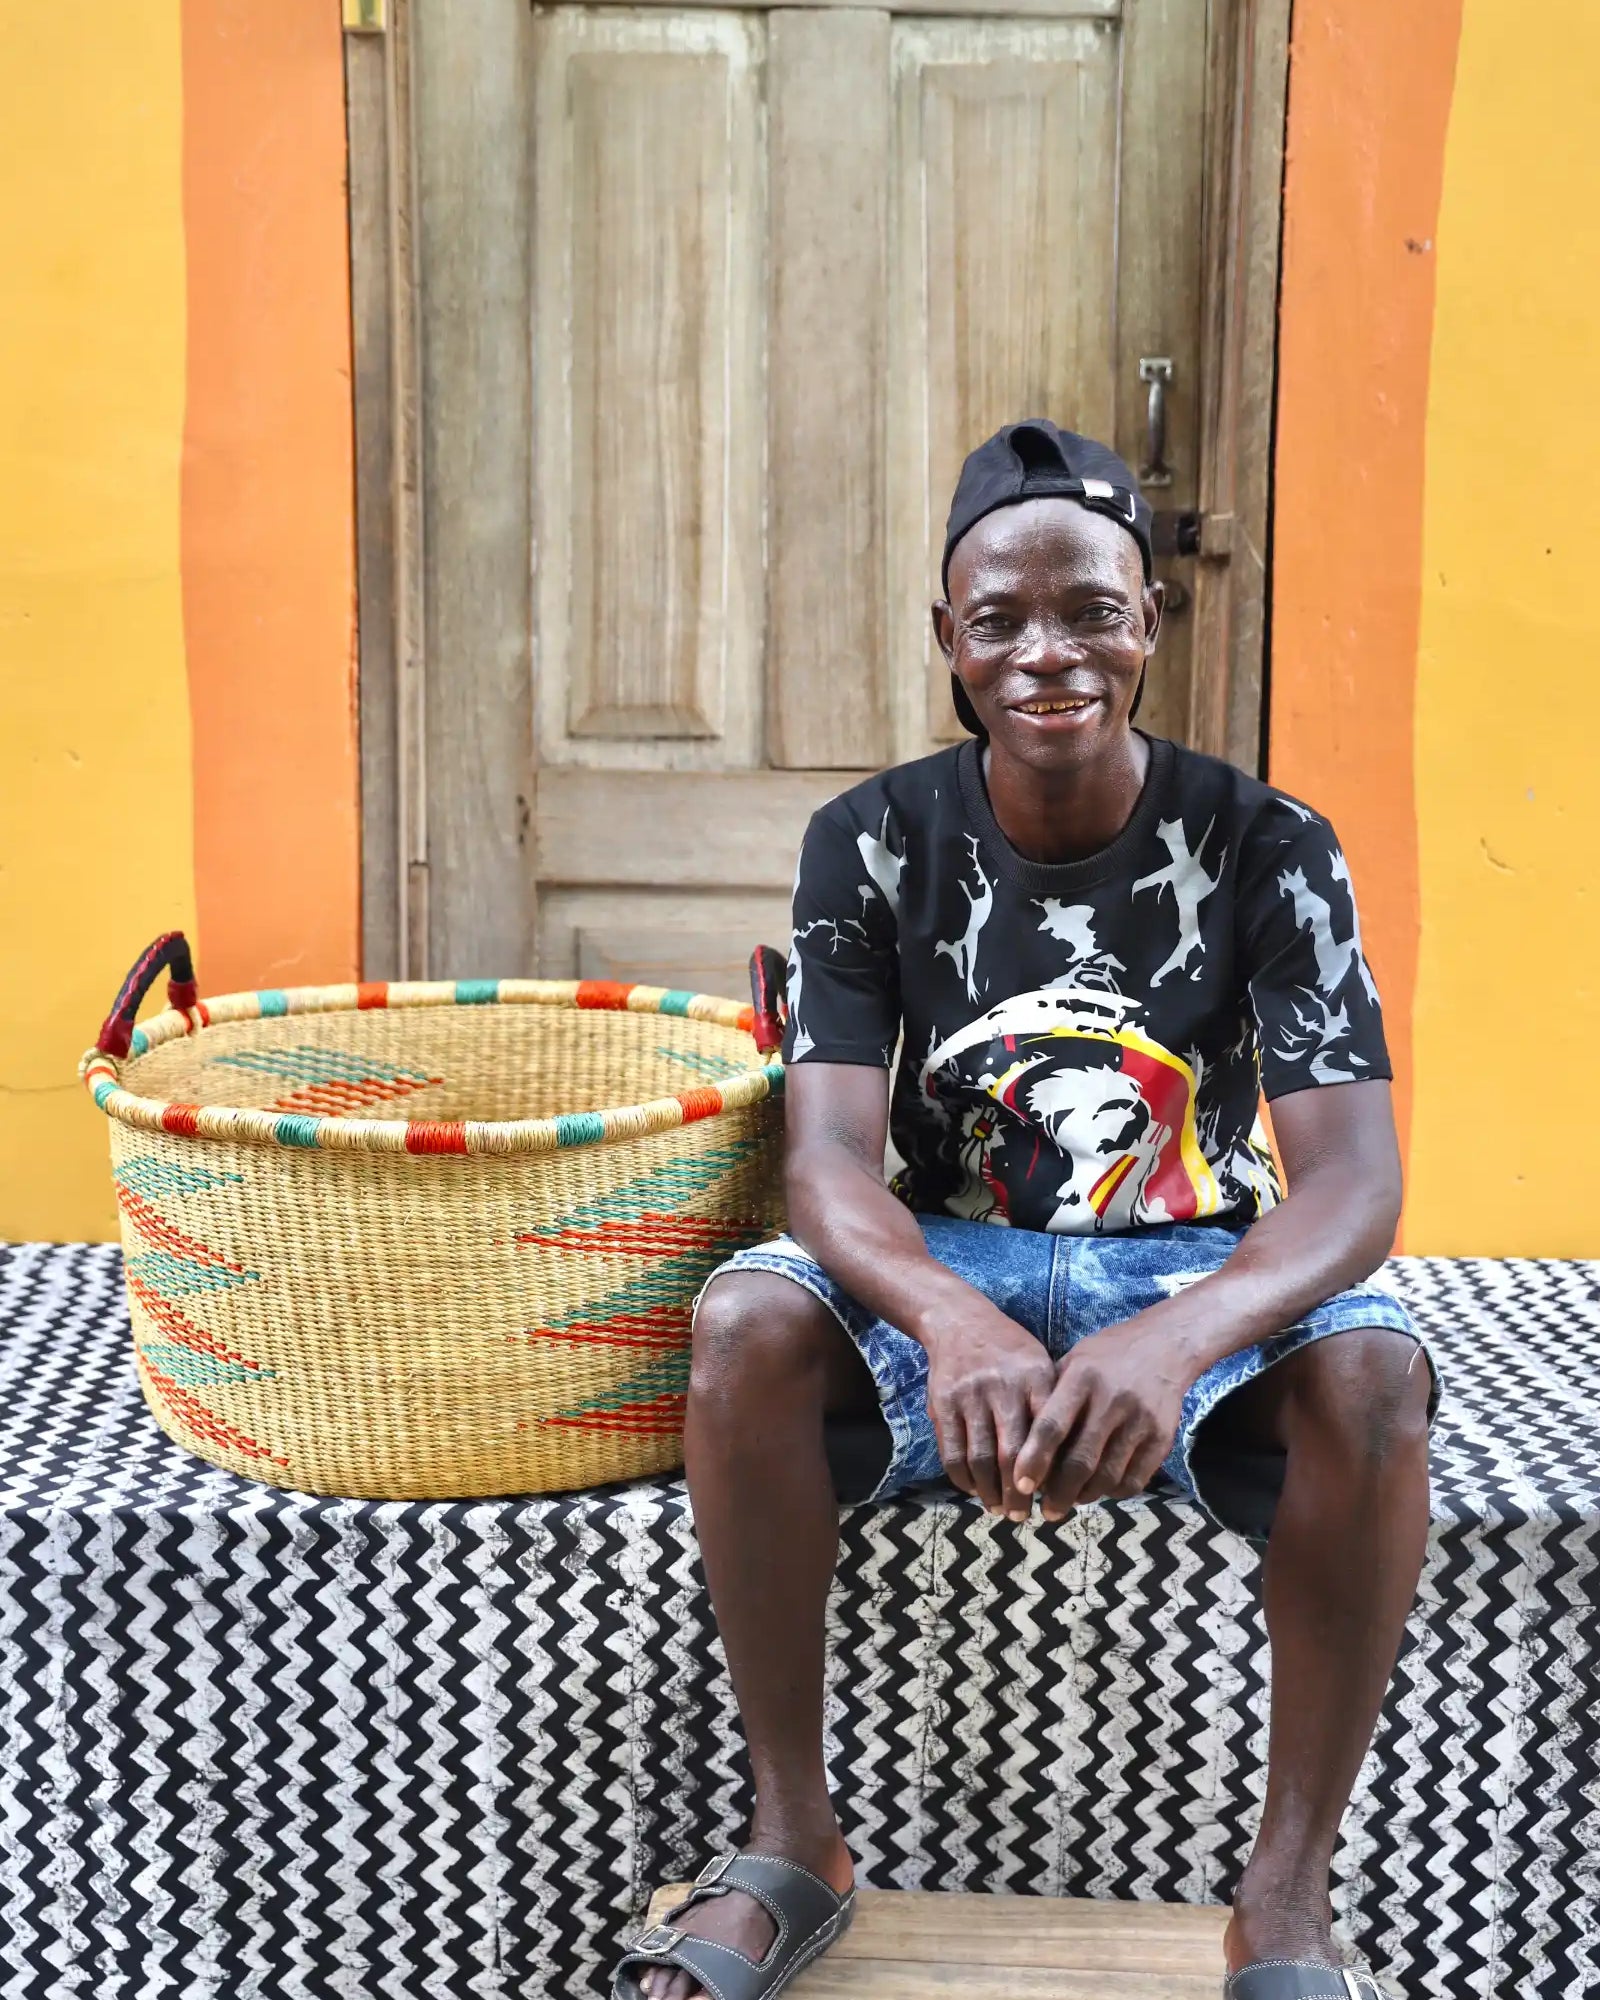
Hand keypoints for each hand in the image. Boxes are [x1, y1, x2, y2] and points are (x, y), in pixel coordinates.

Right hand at [919, 1305, 1058, 1518]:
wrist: (959, 1321)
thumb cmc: (1010, 1351)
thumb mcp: (1041, 1365)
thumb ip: (1054, 1407)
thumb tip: (1070, 1463)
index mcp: (1036, 1377)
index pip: (1048, 1434)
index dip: (1050, 1473)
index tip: (1056, 1498)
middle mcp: (1003, 1386)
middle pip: (1012, 1454)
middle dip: (1019, 1494)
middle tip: (1024, 1516)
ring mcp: (969, 1395)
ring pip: (981, 1459)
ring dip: (990, 1493)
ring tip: (1000, 1510)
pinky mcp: (942, 1404)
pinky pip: (952, 1453)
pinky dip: (964, 1480)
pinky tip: (974, 1490)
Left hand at [1012, 1319, 1192, 1520]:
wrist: (1165, 1345)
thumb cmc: (1106, 1357)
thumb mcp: (1073, 1362)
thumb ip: (1050, 1398)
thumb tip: (1021, 1448)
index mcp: (1082, 1378)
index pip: (1051, 1426)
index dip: (1033, 1460)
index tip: (1021, 1485)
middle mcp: (1112, 1399)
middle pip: (1080, 1461)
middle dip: (1059, 1494)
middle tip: (1046, 1511)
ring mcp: (1140, 1420)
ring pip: (1107, 1476)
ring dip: (1085, 1496)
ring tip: (1071, 1499)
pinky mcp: (1162, 1438)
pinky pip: (1134, 1480)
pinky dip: (1113, 1492)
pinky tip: (1101, 1489)